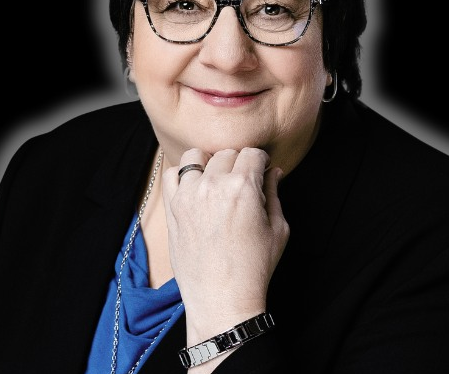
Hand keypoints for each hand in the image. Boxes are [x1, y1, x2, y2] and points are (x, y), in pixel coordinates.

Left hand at [162, 148, 290, 341]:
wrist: (221, 295)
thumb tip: (272, 171)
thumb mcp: (278, 228)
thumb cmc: (254, 266)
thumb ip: (273, 193)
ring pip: (195, 156)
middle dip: (237, 163)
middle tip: (241, 183)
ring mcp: (187, 194)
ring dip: (208, 164)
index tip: (260, 173)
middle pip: (226, 153)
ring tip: (216, 182)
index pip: (252, 153)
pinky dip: (182, 176)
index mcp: (242, 187)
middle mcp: (212, 185)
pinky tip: (194, 189)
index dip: (260, 162)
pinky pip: (171, 174)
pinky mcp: (172, 207)